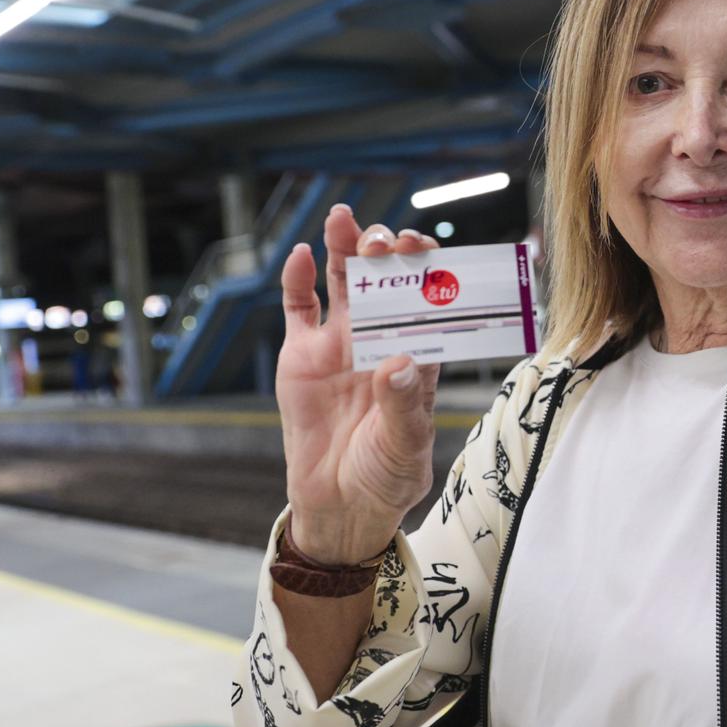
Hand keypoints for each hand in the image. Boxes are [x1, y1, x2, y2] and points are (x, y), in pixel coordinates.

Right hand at [276, 204, 443, 561]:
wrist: (339, 507)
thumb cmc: (386, 477)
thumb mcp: (403, 446)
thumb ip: (402, 406)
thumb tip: (400, 363)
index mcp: (416, 355)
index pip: (427, 300)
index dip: (428, 270)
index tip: (426, 250)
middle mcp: (380, 340)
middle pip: (385, 281)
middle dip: (386, 252)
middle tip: (384, 239)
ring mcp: (339, 344)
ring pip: (342, 282)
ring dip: (344, 248)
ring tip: (344, 219)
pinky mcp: (301, 356)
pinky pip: (299, 308)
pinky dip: (298, 279)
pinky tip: (303, 254)